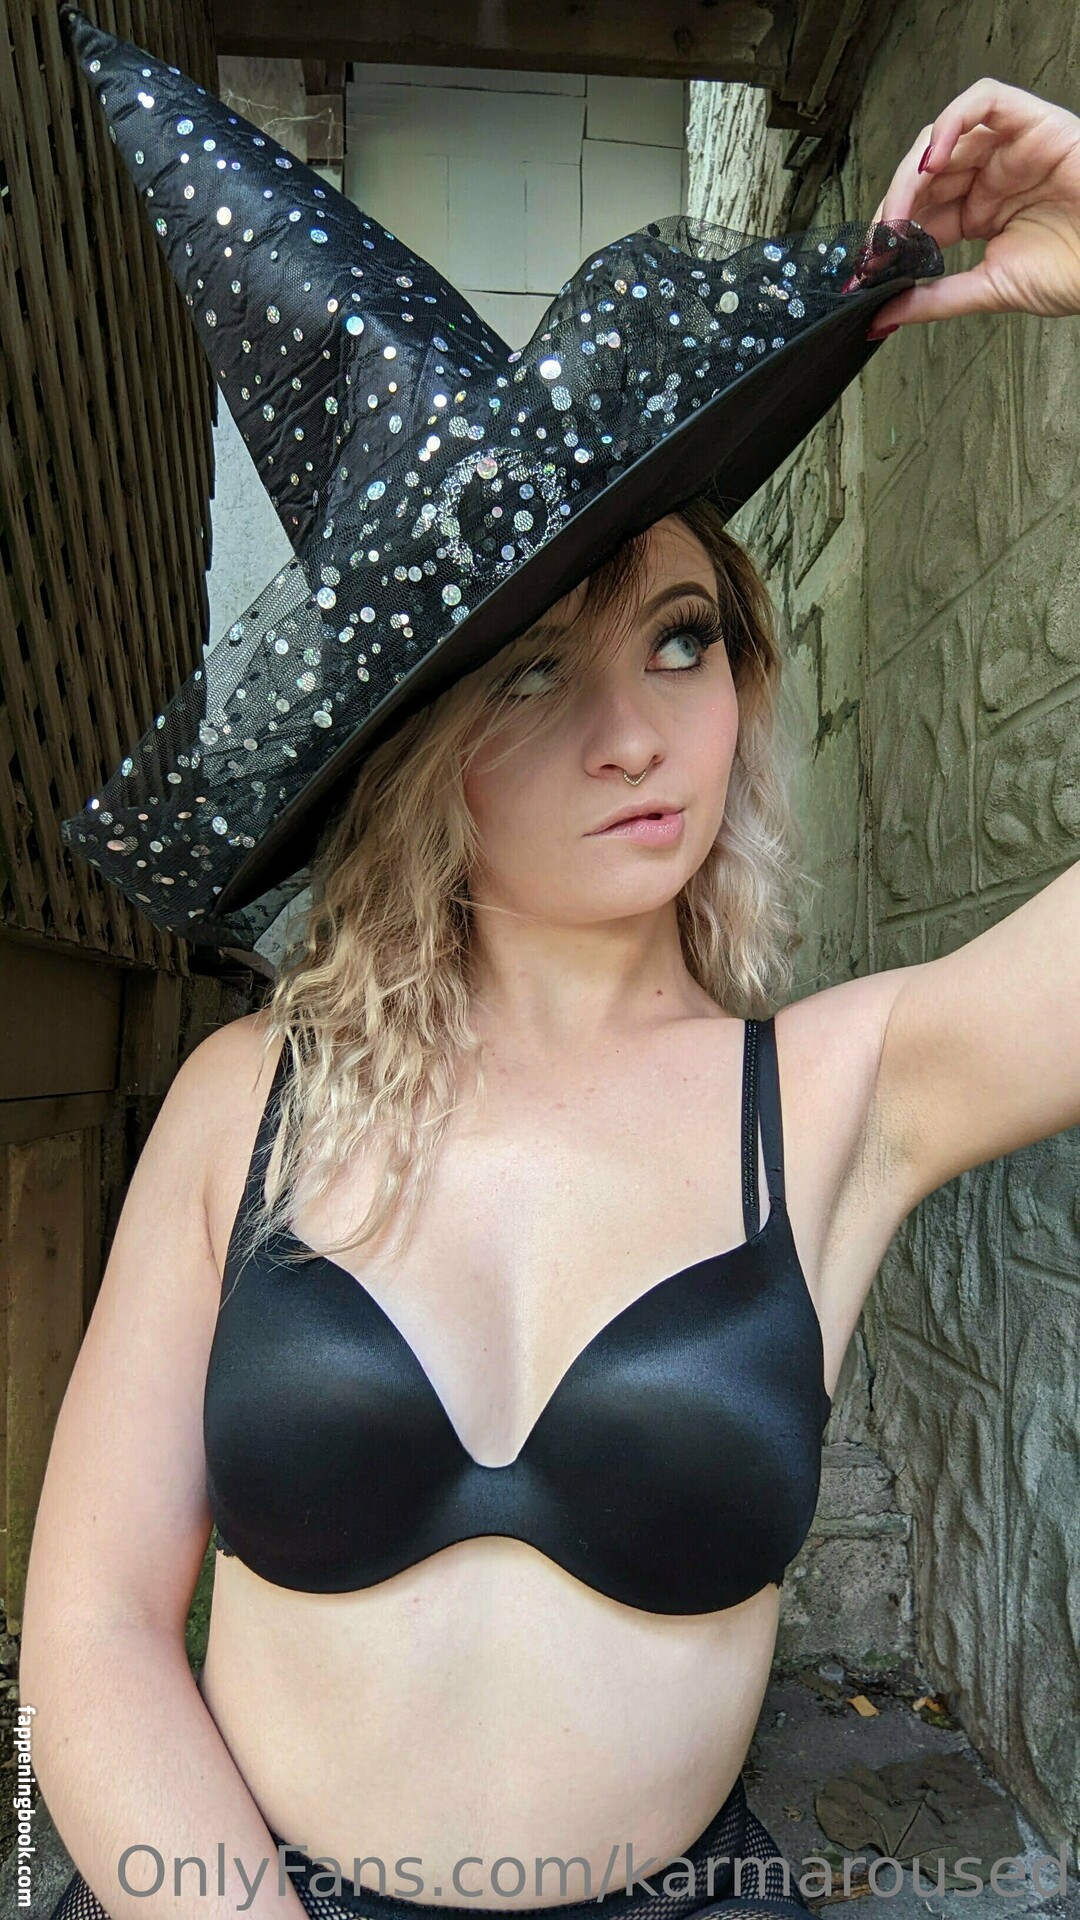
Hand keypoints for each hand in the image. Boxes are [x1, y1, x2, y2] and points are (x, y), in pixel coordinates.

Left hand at [856, 76, 1079, 338]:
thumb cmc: (1075, 271)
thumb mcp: (990, 289)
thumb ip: (934, 300)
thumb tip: (882, 316)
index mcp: (980, 211)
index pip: (920, 212)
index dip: (889, 235)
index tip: (867, 268)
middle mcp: (991, 175)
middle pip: (924, 175)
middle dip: (892, 208)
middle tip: (877, 245)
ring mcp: (1010, 147)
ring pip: (943, 138)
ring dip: (910, 173)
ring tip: (897, 213)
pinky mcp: (1033, 122)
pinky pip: (983, 102)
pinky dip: (949, 122)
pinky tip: (930, 162)